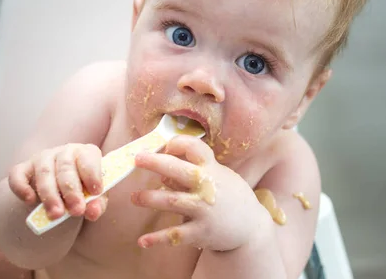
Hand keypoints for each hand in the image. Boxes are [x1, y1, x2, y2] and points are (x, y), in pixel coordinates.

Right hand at [8, 143, 107, 221]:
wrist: (61, 190)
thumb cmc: (82, 189)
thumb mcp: (93, 197)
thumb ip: (97, 204)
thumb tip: (93, 212)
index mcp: (85, 153)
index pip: (88, 158)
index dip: (92, 175)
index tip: (95, 192)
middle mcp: (64, 151)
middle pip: (66, 168)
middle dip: (71, 191)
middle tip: (76, 211)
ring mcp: (43, 158)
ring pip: (44, 172)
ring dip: (50, 195)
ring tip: (56, 215)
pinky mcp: (24, 168)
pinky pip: (18, 174)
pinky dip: (21, 187)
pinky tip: (30, 201)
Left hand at [132, 135, 266, 250]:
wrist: (251, 227)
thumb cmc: (230, 196)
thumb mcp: (219, 177)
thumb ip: (193, 172)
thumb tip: (163, 172)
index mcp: (212, 169)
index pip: (195, 148)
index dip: (178, 143)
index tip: (165, 145)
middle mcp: (207, 187)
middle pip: (180, 170)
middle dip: (156, 163)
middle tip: (137, 159)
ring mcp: (204, 210)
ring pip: (172, 201)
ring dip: (150, 198)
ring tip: (134, 197)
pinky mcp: (201, 232)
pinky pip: (175, 234)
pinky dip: (157, 239)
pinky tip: (142, 240)